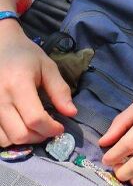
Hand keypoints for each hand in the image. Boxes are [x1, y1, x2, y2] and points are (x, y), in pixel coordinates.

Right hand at [0, 25, 76, 145]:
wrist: (0, 46)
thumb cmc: (25, 55)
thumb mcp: (48, 67)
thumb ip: (60, 90)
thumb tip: (72, 113)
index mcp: (18, 84)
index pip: (35, 119)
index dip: (51, 128)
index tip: (61, 127)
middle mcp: (0, 98)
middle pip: (20, 134)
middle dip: (39, 136)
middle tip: (49, 129)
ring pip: (6, 140)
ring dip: (24, 140)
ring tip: (35, 129)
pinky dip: (9, 138)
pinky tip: (19, 127)